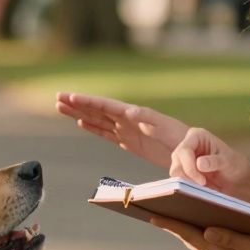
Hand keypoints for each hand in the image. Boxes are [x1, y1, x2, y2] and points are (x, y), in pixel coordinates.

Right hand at [55, 93, 188, 169]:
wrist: (192, 152)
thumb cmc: (181, 139)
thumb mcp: (166, 128)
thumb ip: (148, 118)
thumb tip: (129, 111)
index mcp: (134, 115)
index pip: (106, 106)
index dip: (87, 102)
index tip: (70, 97)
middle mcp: (128, 120)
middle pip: (97, 110)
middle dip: (77, 104)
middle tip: (57, 98)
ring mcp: (127, 130)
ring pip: (98, 120)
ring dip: (80, 114)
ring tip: (61, 108)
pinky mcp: (129, 142)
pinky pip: (106, 133)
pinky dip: (93, 128)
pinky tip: (82, 123)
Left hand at [149, 214, 249, 249]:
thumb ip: (231, 239)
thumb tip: (206, 231)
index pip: (191, 236)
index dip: (171, 224)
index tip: (152, 214)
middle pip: (191, 241)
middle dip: (174, 226)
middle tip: (154, 210)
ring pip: (200, 245)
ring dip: (186, 232)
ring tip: (170, 216)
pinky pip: (210, 249)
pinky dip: (201, 238)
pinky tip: (198, 228)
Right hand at [168, 126, 249, 204]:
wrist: (237, 178)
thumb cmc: (235, 165)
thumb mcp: (228, 161)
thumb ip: (214, 161)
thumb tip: (199, 163)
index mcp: (197, 136)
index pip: (184, 150)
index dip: (189, 166)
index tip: (202, 181)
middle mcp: (187, 145)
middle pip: (176, 161)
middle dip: (188, 175)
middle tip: (203, 185)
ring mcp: (183, 158)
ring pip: (175, 171)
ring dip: (186, 182)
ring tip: (203, 186)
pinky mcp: (183, 170)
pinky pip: (178, 179)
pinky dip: (187, 186)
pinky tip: (199, 188)